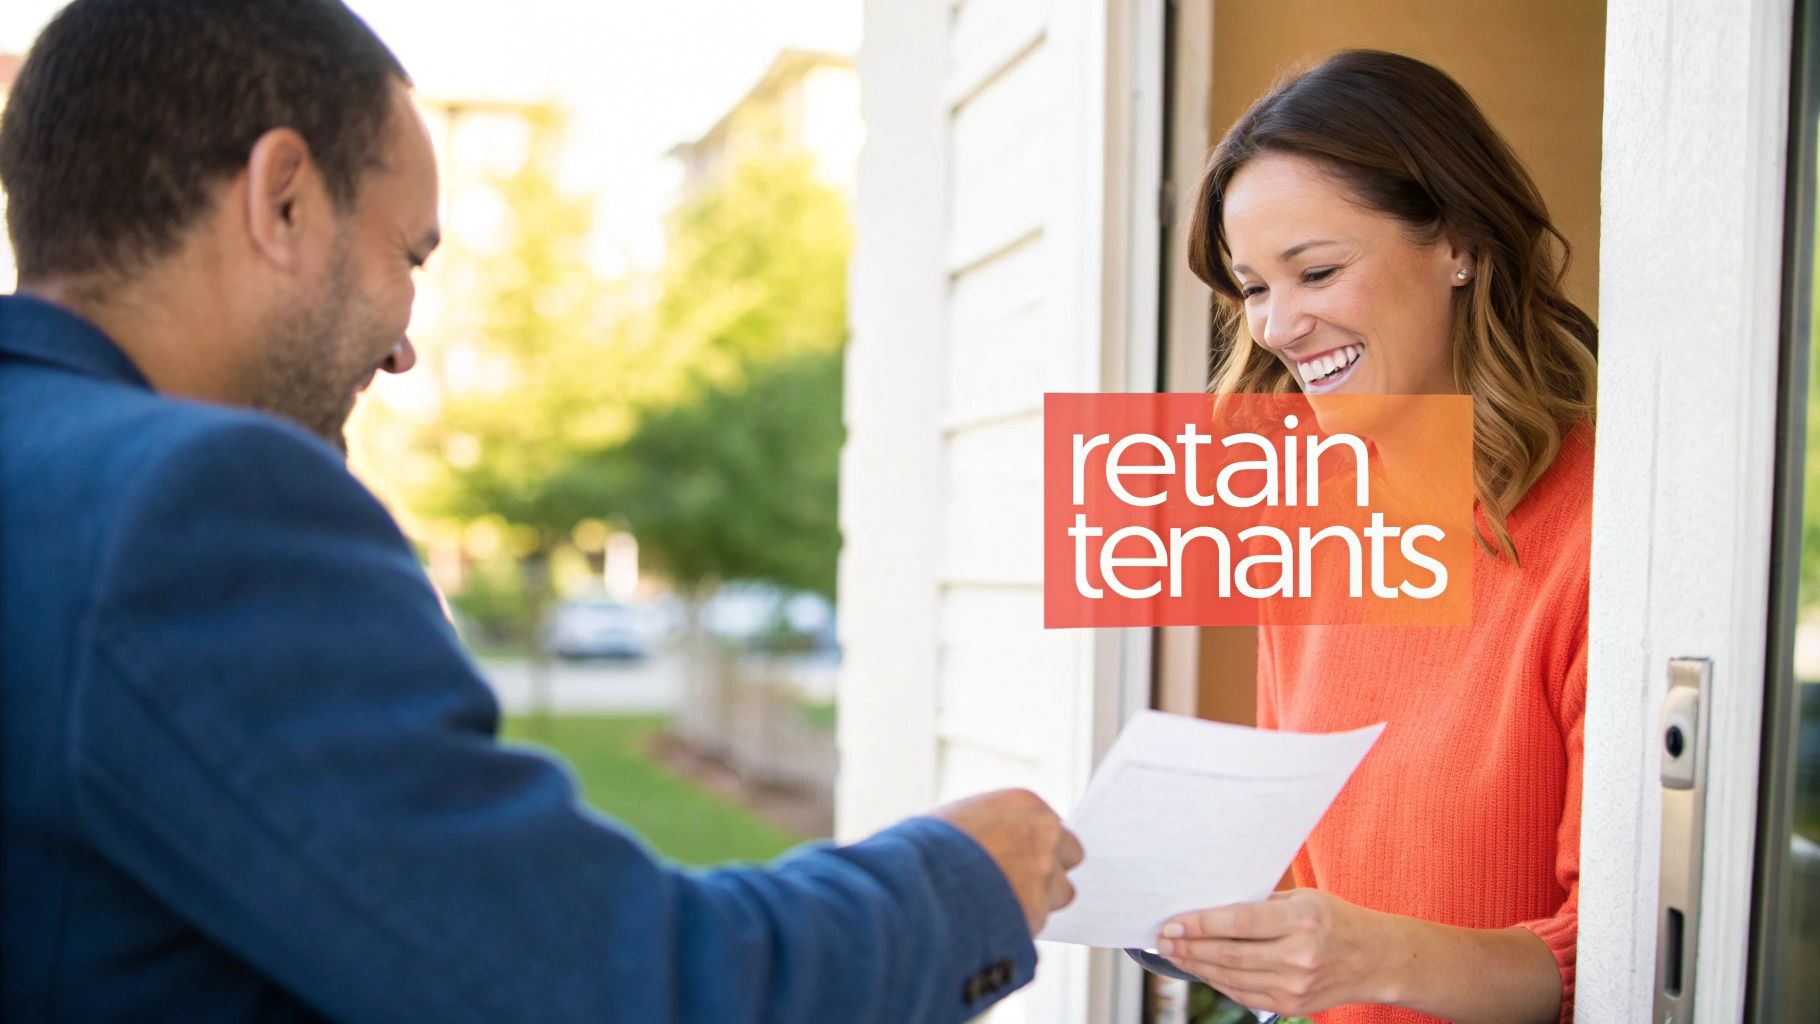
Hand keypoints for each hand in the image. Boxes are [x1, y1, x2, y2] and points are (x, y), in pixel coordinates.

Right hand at [933, 788, 1084, 934]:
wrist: (921, 885)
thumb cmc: (925, 847)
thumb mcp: (953, 820)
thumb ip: (984, 827)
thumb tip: (984, 841)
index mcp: (1023, 804)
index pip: (1047, 821)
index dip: (1032, 841)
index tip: (1018, 852)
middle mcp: (1043, 836)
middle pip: (1069, 852)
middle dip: (1049, 867)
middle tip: (1020, 879)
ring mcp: (1045, 876)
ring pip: (1061, 892)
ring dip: (1039, 900)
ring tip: (1002, 907)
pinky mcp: (1039, 915)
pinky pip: (1037, 922)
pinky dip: (1020, 927)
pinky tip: (992, 924)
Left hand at [1154, 889, 1398, 1015]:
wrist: (1374, 959)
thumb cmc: (1333, 920)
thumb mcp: (1303, 899)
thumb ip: (1260, 904)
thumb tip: (1209, 907)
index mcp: (1303, 920)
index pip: (1240, 923)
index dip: (1201, 925)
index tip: (1173, 923)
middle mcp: (1299, 956)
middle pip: (1230, 954)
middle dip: (1190, 947)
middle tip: (1164, 938)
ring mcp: (1295, 985)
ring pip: (1231, 977)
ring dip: (1196, 965)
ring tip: (1174, 953)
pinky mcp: (1291, 1005)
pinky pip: (1242, 994)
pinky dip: (1217, 981)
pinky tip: (1200, 969)